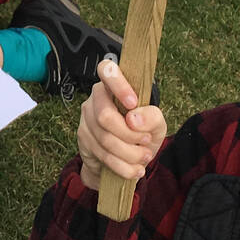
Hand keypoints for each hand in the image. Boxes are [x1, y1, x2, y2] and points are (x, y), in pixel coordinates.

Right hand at [77, 61, 166, 191]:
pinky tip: (135, 169)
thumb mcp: (156, 124)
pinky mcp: (83, 138)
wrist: (126, 158)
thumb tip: (134, 119)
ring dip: (130, 154)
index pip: (107, 70)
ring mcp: (86, 117)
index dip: (119, 85)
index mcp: (114, 85)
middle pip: (105, 115)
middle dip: (130, 135)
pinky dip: (123, 166)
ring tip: (144, 157)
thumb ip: (152, 116)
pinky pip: (103, 155)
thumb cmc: (142, 132)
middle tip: (146, 141)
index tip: (133, 103)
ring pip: (105, 139)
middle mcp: (96, 97)